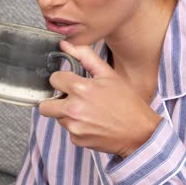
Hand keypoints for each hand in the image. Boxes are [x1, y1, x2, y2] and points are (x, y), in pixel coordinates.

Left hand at [38, 40, 161, 157]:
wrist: (140, 132)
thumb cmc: (127, 102)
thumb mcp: (109, 74)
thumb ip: (85, 57)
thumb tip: (65, 44)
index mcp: (80, 89)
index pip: (54, 80)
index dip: (62, 80)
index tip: (71, 82)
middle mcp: (73, 110)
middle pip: (45, 105)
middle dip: (55, 100)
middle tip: (71, 99)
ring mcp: (74, 127)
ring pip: (58, 118)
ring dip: (67, 114)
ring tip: (88, 111)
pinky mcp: (77, 140)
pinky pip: (69, 131)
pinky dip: (77, 127)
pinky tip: (93, 123)